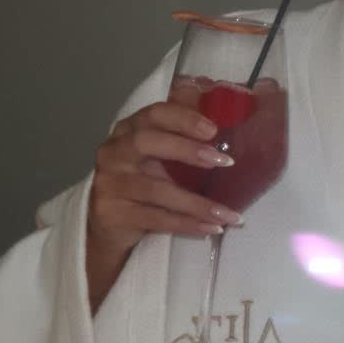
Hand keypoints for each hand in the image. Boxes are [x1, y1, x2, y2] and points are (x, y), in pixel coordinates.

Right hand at [86, 102, 242, 308]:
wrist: (109, 223)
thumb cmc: (144, 179)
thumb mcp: (159, 156)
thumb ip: (184, 141)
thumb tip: (234, 130)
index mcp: (128, 130)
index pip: (153, 114)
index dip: (183, 119)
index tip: (213, 130)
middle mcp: (113, 152)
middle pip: (145, 142)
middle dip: (187, 150)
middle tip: (223, 162)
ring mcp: (109, 184)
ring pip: (156, 190)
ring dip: (197, 203)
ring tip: (228, 213)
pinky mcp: (112, 214)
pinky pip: (155, 219)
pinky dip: (187, 224)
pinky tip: (212, 227)